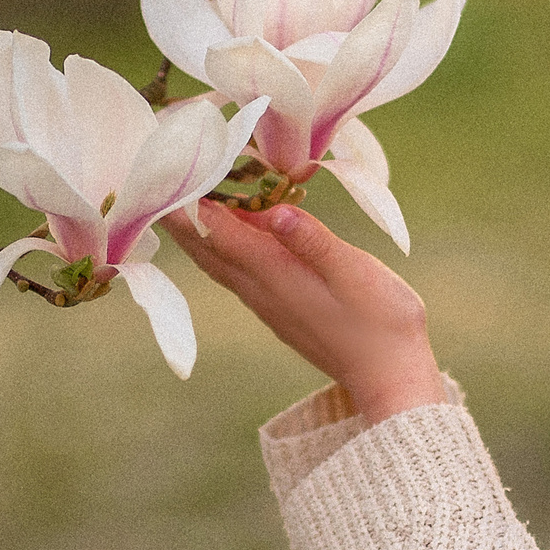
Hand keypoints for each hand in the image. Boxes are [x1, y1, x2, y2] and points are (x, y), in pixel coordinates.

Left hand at [160, 200, 448, 423]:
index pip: (220, 233)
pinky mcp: (280, 311)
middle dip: (182, 217)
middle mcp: (261, 291)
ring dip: (200, 232)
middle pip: (208, 249)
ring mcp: (268, 304)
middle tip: (159, 183)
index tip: (170, 171)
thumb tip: (277, 211)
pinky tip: (233, 234)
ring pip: (220, 263)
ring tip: (184, 201)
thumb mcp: (355, 273)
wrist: (390, 378)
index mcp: (276, 275)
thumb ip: (314, 241)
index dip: (194, 201)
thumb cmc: (382, 322)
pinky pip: (238, 273)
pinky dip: (225, 247)